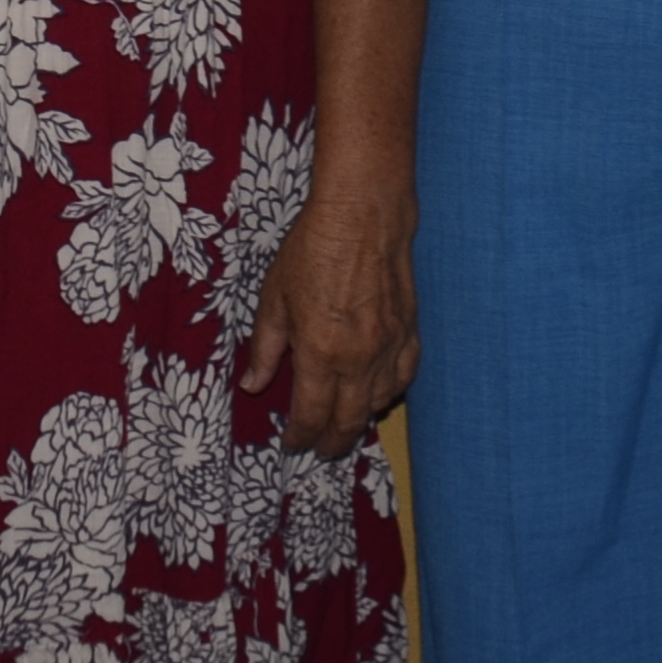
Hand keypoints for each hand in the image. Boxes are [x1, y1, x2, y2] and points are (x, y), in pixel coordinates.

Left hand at [239, 184, 416, 459]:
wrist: (363, 214)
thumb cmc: (313, 249)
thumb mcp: (274, 298)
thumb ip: (265, 348)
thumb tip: (253, 384)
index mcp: (321, 355)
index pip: (311, 416)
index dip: (299, 436)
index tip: (291, 442)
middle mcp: (359, 359)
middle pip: (348, 421)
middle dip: (332, 442)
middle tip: (320, 448)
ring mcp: (389, 347)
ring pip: (379, 403)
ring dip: (360, 419)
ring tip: (345, 422)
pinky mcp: (409, 330)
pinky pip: (404, 376)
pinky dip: (391, 392)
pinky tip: (380, 393)